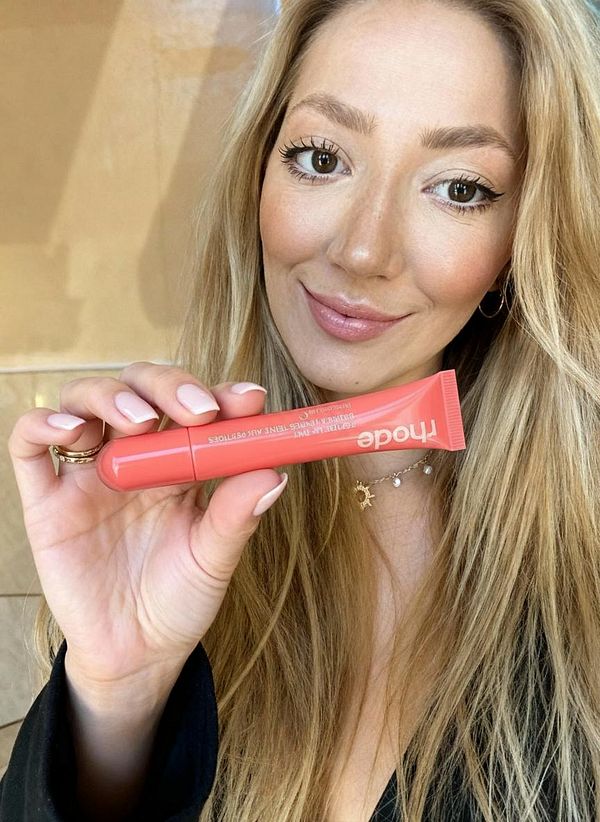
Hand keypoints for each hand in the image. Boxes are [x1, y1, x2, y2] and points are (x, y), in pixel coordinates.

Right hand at [8, 362, 287, 690]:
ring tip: (138, 421)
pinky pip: (29, 446)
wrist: (136, 653)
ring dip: (111, 395)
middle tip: (196, 411)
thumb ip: (237, 516)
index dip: (221, 394)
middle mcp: (135, 457)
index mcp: (181, 464)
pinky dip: (44, 423)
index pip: (196, 408)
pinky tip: (72, 430)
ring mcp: (89, 474)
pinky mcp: (47, 500)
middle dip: (168, 386)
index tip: (249, 400)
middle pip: (141, 388)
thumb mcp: (214, 559)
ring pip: (86, 400)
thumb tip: (274, 473)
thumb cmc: (180, 599)